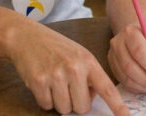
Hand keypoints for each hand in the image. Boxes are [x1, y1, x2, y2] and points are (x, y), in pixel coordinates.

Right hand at [7, 21, 130, 114]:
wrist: (28, 37)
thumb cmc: (56, 48)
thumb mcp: (78, 54)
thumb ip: (89, 74)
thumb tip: (93, 97)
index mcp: (88, 61)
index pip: (107, 88)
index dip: (117, 106)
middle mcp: (74, 68)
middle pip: (82, 107)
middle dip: (75, 101)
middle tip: (67, 84)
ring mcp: (56, 75)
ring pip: (64, 109)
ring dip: (59, 100)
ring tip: (54, 80)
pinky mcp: (39, 82)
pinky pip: (46, 106)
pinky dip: (44, 99)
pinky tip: (43, 81)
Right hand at [108, 21, 145, 93]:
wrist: (138, 35)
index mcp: (131, 32)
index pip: (138, 51)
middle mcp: (118, 43)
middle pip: (129, 66)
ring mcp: (113, 56)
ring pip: (126, 77)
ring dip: (143, 86)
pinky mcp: (112, 67)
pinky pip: (124, 82)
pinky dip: (137, 88)